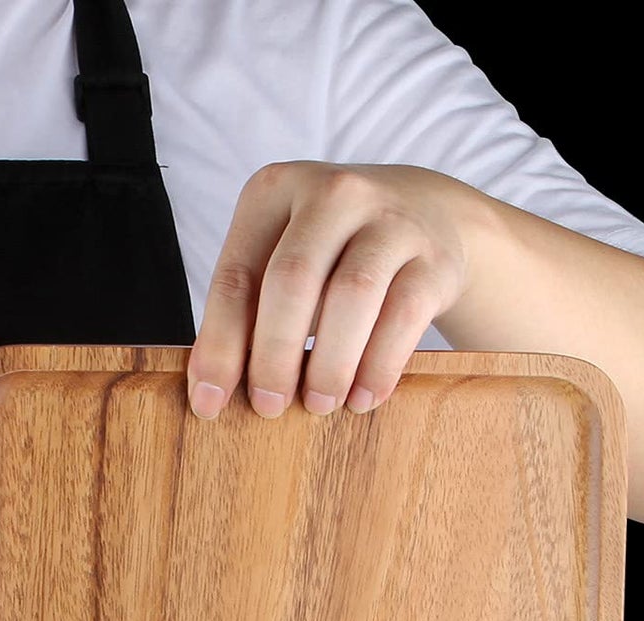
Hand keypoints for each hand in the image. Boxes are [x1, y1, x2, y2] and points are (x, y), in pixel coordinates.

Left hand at [188, 162, 483, 419]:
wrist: (427, 212)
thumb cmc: (329, 253)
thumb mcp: (278, 262)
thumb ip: (245, 315)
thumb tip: (211, 391)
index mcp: (274, 191)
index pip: (235, 277)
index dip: (219, 346)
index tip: (208, 403)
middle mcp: (334, 192)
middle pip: (293, 281)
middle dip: (274, 355)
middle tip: (268, 407)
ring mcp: (391, 218)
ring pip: (352, 297)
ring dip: (329, 364)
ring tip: (317, 405)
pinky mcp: (436, 255)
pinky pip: (403, 316)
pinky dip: (378, 366)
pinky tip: (362, 398)